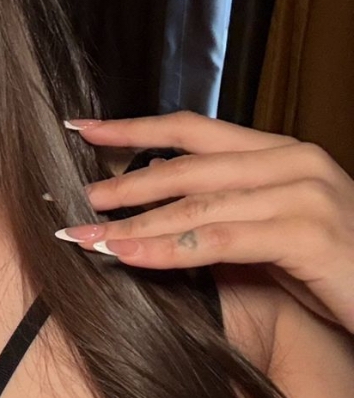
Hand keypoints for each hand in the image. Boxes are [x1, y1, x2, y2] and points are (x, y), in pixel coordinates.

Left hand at [56, 111, 353, 332]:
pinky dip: (167, 249)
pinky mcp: (307, 235)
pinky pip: (218, 240)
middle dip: (124, 184)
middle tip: (71, 200)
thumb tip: (154, 212)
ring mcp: (304, 195)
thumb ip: (228, 210)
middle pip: (187, 165)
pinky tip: (129, 257)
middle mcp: (294, 162)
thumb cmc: (338, 270)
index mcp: (283, 151)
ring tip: (86, 237)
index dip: (133, 127)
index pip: (193, 128)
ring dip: (134, 223)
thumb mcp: (277, 229)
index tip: (80, 129)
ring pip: (197, 204)